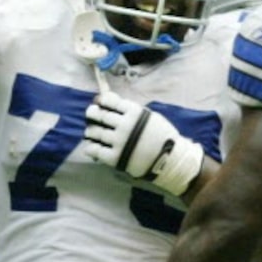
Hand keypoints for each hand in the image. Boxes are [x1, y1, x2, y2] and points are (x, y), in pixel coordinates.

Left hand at [84, 92, 203, 196]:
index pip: (110, 101)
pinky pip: (96, 150)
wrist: (170, 160)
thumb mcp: (149, 116)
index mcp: (134, 112)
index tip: (99, 103)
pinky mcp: (115, 158)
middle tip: (91, 114)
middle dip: (92, 113)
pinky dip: (90, 147)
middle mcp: (125, 125)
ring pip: (96, 133)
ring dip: (91, 131)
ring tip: (91, 132)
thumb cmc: (161, 136)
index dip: (102, 101)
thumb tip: (112, 101)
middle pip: (100, 116)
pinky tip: (91, 146)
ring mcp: (119, 142)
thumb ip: (131, 110)